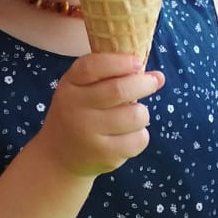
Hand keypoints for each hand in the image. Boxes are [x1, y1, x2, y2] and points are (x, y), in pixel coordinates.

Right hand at [38, 53, 164, 177]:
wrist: (59, 155)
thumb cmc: (79, 113)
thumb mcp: (82, 89)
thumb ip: (112, 76)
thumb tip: (158, 77)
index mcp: (70, 86)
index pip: (92, 67)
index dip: (119, 62)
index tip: (137, 62)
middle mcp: (75, 109)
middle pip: (119, 90)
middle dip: (144, 83)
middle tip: (152, 82)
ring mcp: (88, 134)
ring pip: (134, 116)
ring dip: (142, 113)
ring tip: (134, 116)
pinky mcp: (104, 155)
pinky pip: (139, 139)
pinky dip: (141, 135)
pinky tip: (129, 135)